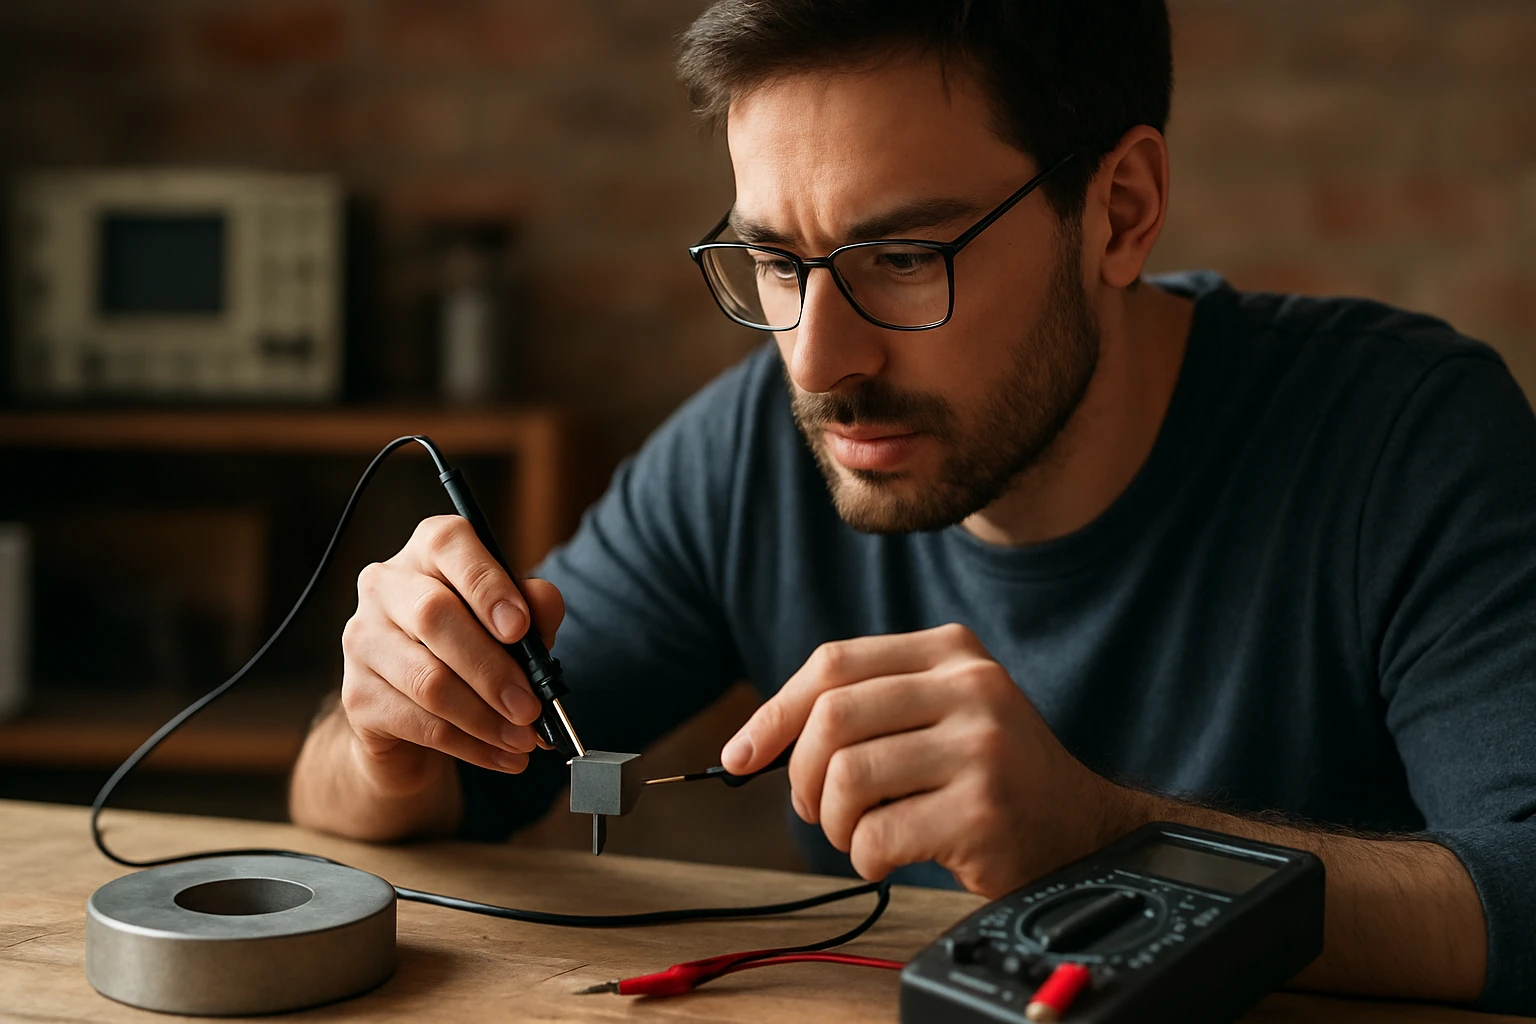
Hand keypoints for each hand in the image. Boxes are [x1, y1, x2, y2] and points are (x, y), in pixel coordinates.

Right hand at [339, 515, 565, 797]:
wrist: (417, 709)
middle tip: (532, 707)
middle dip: (492, 669)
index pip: (449, 545)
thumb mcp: (512, 621)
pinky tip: (502, 756)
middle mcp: (384, 585)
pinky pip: (419, 724)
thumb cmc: (475, 647)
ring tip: (524, 740)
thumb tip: (542, 610)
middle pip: (435, 617)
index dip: (486, 585)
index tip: (519, 628)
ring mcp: (362, 640)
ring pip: (427, 680)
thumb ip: (534, 607)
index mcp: (427, 551)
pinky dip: (470, 745)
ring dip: (485, 718)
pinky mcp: (356, 696)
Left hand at [721, 623, 1126, 896]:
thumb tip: (752, 745)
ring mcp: (981, 747)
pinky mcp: (982, 810)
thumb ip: (865, 709)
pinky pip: (878, 835)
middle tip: (813, 809)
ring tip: (855, 834)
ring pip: (847, 778)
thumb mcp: (939, 714)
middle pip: (832, 718)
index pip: (834, 665)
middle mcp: (971, 686)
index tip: (738, 757)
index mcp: (951, 651)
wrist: (1082, 832)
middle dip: (799, 775)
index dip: (773, 713)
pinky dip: (864, 857)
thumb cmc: (986, 777)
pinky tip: (888, 857)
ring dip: (832, 822)